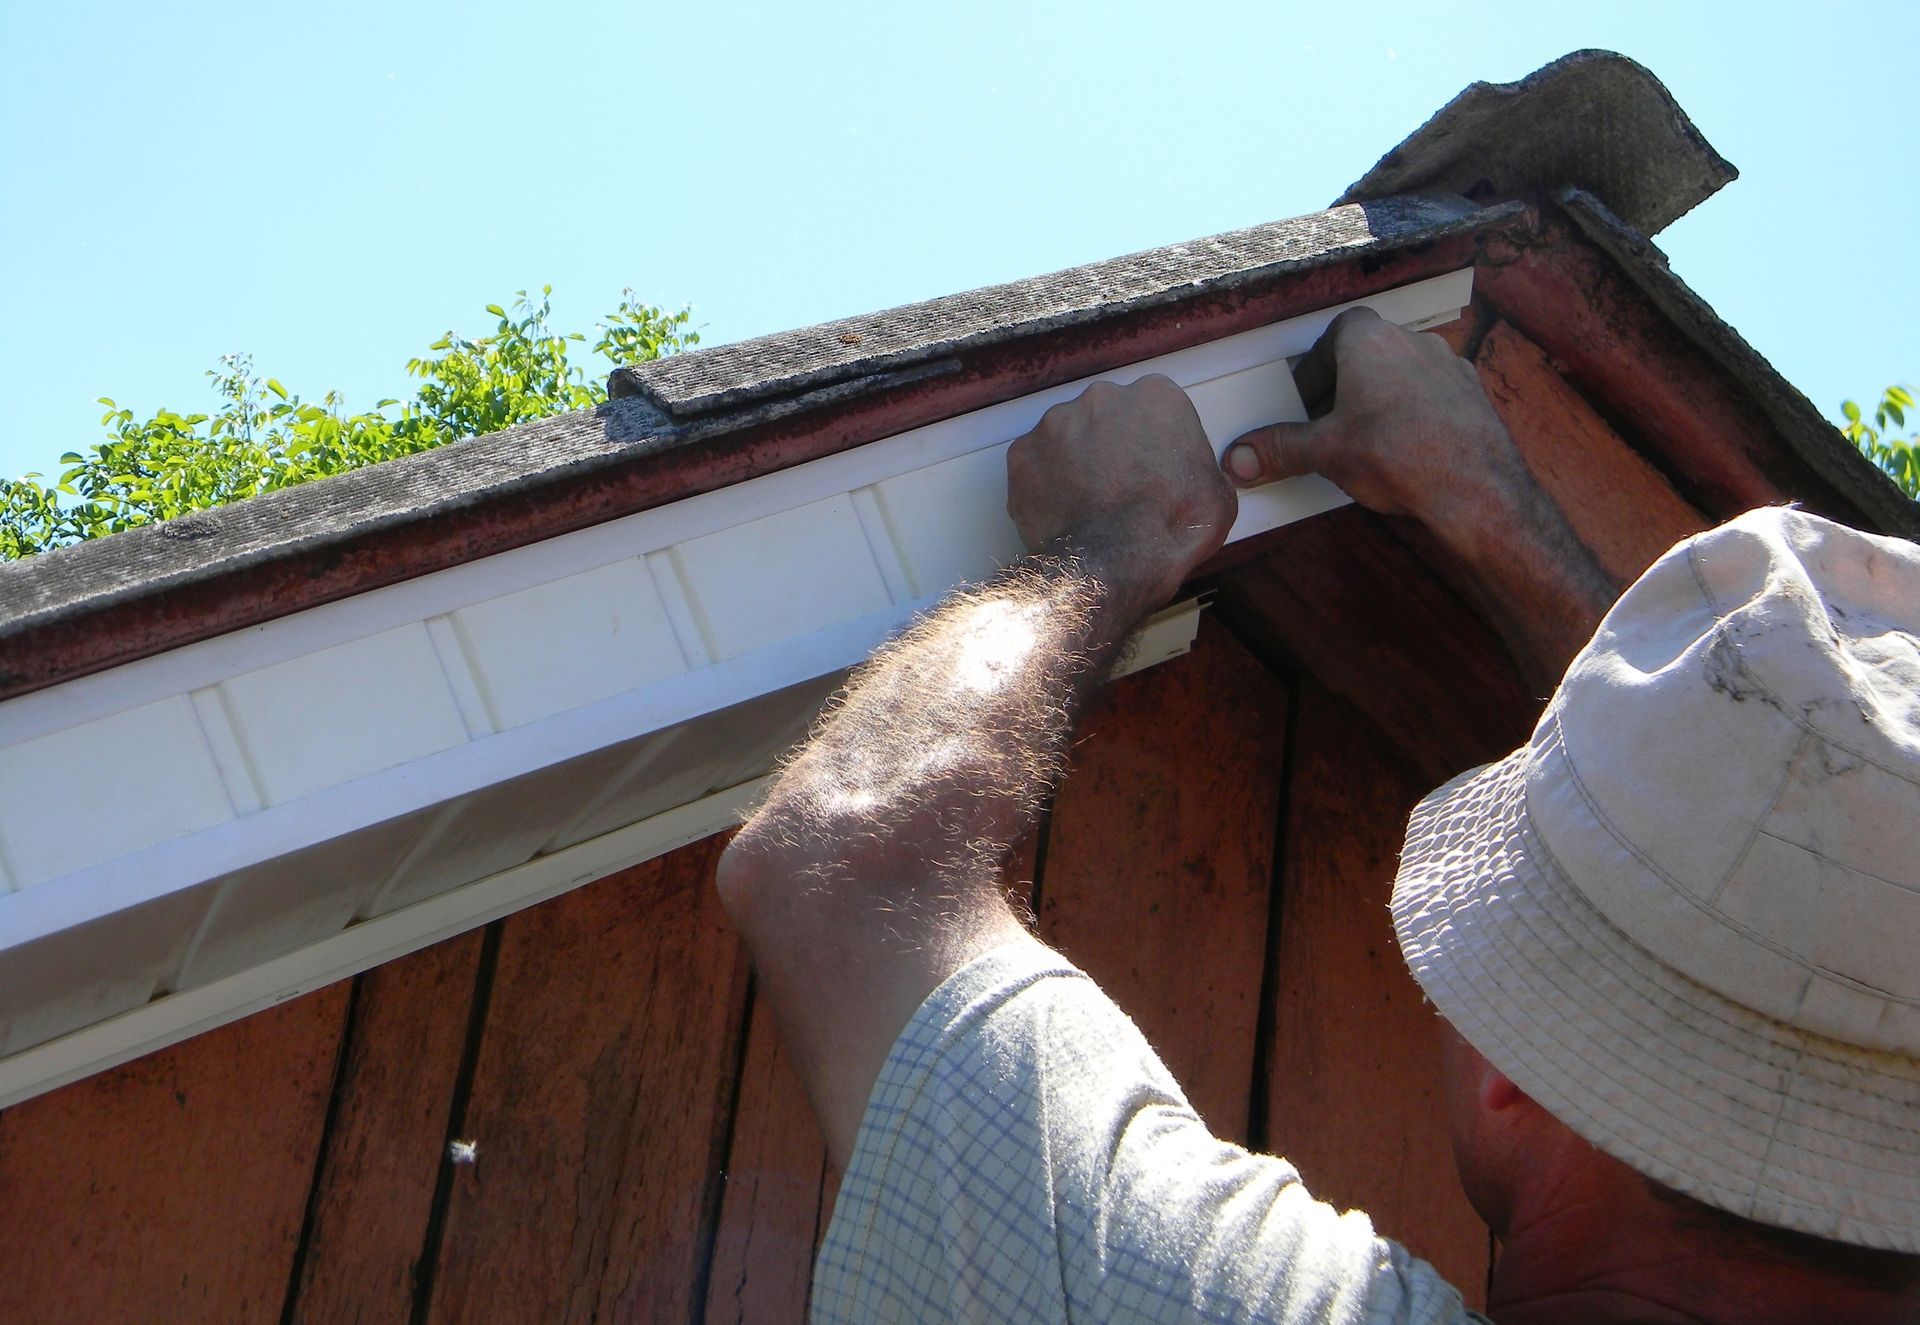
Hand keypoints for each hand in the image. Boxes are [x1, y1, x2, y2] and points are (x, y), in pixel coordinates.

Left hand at [1007, 374, 1235, 609]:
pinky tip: (1063, 510)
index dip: (1153, 442)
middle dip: (1111, 445)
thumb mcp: (1217, 494)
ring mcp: (1057, 422)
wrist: (1115, 560)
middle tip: (1119, 485)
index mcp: (1157, 396)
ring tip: (1089, 502)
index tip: (1152, 467)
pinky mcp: (1023, 452)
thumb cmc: (1169, 528)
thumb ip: (1199, 467)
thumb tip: (1190, 478)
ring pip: (1067, 436)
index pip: (1154, 409)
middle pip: (1106, 416)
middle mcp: (1103, 398)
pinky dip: (1044, 483)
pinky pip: (1034, 463)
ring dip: (1076, 461)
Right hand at [1221, 307, 1533, 555]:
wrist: (1475, 489)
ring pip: (1401, 374)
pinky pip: (1432, 396)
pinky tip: (1405, 451)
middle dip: (1344, 387)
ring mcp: (1449, 366)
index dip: (1315, 369)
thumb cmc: (1398, 455)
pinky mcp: (1472, 395)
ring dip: (1380, 399)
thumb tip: (1240, 458)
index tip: (1305, 403)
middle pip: (1367, 354)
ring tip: (1365, 441)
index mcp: (1371, 340)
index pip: (1333, 335)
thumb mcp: (1325, 452)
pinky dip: (1414, 414)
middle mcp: (1413, 341)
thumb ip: (1279, 449)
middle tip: (1327, 426)